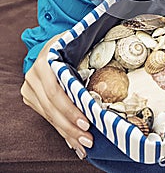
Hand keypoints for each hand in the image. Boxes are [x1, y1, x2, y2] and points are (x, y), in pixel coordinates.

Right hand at [20, 33, 92, 159]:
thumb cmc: (70, 44)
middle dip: (70, 127)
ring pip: (48, 115)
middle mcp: (34, 75)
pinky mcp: (31, 96)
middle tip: (88, 139)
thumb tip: (109, 67)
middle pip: (51, 108)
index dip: (70, 109)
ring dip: (67, 132)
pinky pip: (46, 116)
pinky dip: (61, 129)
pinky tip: (73, 140)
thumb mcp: (76, 45)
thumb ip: (87, 53)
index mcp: (46, 61)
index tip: (86, 122)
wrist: (52, 46)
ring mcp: (30, 87)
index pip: (55, 92)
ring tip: (83, 144)